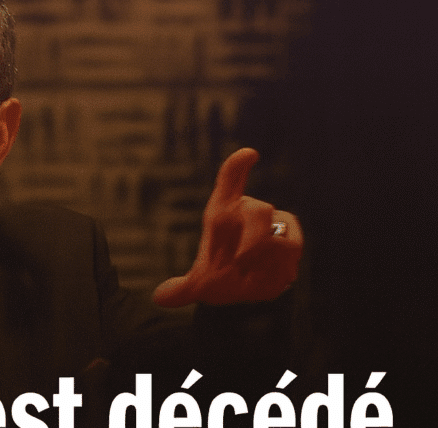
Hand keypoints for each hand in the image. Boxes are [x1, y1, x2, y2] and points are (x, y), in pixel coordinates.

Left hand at [152, 148, 302, 307]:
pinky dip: (280, 269)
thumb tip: (160, 298)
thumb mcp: (199, 285)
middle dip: (255, 237)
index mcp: (222, 212)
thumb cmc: (217, 277)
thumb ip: (181, 290)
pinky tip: (268, 279)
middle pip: (260, 209)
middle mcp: (248, 213)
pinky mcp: (290, 238)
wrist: (243, 289)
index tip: (249, 154)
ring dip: (267, 260)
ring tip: (252, 275)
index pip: (229, 180)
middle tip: (242, 259)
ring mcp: (273, 224)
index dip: (237, 165)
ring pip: (281, 236)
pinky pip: (293, 250)